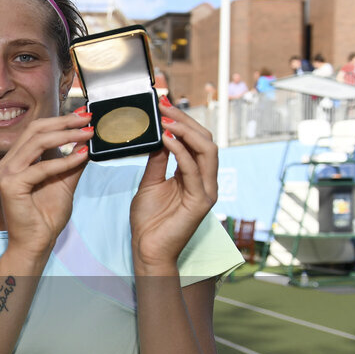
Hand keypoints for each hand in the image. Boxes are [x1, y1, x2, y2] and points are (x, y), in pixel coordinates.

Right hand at [0, 111, 92, 259]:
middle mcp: (8, 163)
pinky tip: (82, 157)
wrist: (36, 243)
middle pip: (35, 130)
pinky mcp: (11, 186)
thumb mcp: (65, 181)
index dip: (60, 119)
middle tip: (88, 119)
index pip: (37, 129)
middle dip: (64, 122)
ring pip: (38, 143)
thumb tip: (87, 140)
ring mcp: (7, 173)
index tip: (84, 115)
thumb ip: (72, 161)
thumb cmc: (46, 215)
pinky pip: (42, 168)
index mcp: (17, 159)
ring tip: (88, 134)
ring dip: (66, 136)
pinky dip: (64, 161)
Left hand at [130, 98, 218, 272]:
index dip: (182, 120)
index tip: (163, 105)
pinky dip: (181, 151)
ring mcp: (207, 190)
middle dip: (185, 120)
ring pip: (207, 150)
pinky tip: (166, 138)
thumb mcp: (150, 182)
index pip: (195, 140)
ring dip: (186, 130)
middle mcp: (205, 180)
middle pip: (205, 140)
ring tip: (166, 118)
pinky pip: (193, 169)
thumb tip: (159, 134)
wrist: (147, 248)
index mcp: (195, 174)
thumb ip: (158, 160)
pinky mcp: (201, 201)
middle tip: (164, 105)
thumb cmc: (149, 219)